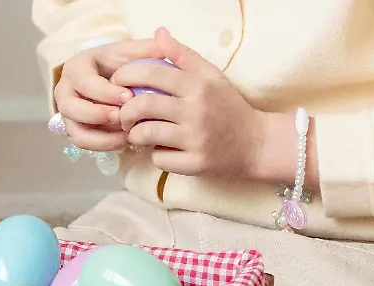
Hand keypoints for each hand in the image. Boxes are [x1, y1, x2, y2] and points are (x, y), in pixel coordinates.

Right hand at [54, 38, 165, 151]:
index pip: (85, 82)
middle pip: (71, 108)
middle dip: (97, 115)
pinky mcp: (75, 129)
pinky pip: (84, 143)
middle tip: (122, 118)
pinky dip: (104, 145)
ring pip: (75, 130)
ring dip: (100, 137)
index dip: (106, 92)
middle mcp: (65, 90)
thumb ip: (145, 48)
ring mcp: (67, 113)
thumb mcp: (130, 52)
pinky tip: (125, 141)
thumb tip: (162, 42)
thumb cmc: (119, 64)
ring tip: (127, 135)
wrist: (110, 78)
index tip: (130, 97)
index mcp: (76, 68)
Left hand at [110, 28, 268, 177]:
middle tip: (123, 115)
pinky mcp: (195, 163)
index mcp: (198, 86)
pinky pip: (160, 159)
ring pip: (146, 134)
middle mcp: (196, 111)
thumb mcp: (210, 76)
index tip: (118, 82)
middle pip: (142, 106)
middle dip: (124, 111)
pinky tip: (164, 150)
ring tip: (139, 133)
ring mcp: (196, 139)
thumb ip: (183, 55)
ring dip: (136, 135)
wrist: (255, 143)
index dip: (126, 76)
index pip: (151, 74)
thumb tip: (158, 33)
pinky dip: (157, 155)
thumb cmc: (227, 106)